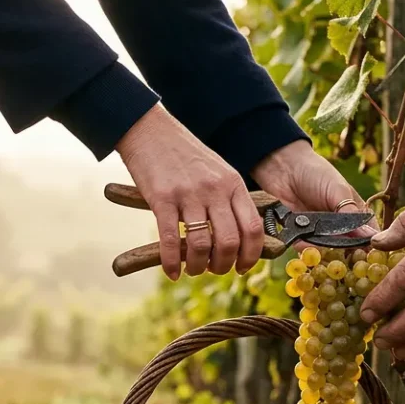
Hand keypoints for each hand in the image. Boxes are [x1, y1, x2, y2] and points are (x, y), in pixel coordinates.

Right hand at [117, 105, 262, 279]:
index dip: (251, 255)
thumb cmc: (185, 156)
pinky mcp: (162, 199)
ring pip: (201, 245)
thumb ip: (229, 199)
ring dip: (197, 267)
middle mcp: (215, 190)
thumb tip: (238, 237)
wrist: (151, 132)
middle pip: (229, 242)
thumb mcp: (218, 172)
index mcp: (233, 184)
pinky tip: (170, 272)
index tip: (242, 267)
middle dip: (223, 265)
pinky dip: (171, 263)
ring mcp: (188, 194)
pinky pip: (170, 240)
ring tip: (192, 269)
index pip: (253, 228)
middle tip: (213, 270)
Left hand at [251, 140, 373, 239]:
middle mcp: (337, 223)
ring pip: (326, 248)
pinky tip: (303, 242)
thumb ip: (351, 215)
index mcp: (353, 210)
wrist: (282, 167)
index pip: (366, 231)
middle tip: (344, 251)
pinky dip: (305, 246)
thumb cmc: (315, 173)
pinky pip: (304, 246)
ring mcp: (318, 230)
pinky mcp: (299, 234)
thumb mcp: (338, 191)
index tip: (371, 250)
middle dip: (345, 249)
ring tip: (321, 243)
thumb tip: (368, 236)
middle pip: (346, 244)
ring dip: (324, 248)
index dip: (369, 242)